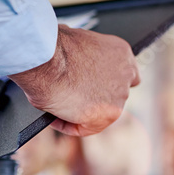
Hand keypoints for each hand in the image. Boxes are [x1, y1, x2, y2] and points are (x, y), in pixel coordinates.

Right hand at [9, 25, 139, 136]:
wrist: (47, 60)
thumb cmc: (53, 48)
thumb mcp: (78, 47)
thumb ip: (89, 61)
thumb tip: (78, 71)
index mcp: (121, 53)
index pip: (126, 73)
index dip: (109, 81)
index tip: (92, 85)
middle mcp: (125, 74)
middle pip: (115, 94)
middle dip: (96, 97)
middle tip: (72, 97)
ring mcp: (118, 96)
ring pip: (101, 112)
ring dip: (82, 112)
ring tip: (58, 106)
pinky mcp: (105, 115)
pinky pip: (85, 127)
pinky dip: (68, 125)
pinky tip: (54, 118)